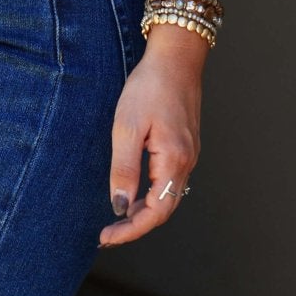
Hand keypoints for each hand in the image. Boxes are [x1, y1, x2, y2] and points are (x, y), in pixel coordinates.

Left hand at [98, 27, 205, 246]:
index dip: (131, 230)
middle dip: (136, 226)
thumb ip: (124, 169)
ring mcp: (189, 155)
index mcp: (175, 161)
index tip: (106, 237)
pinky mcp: (185, 146)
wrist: (175, 58)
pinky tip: (133, 192)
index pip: (156, 213)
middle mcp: (187, 162)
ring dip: (143, 212)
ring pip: (168, 197)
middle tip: (107, 234)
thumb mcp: (127, 127)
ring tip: (116, 218)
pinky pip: (169, 181)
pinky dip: (151, 195)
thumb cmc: (150, 87)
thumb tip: (119, 207)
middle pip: (164, 210)